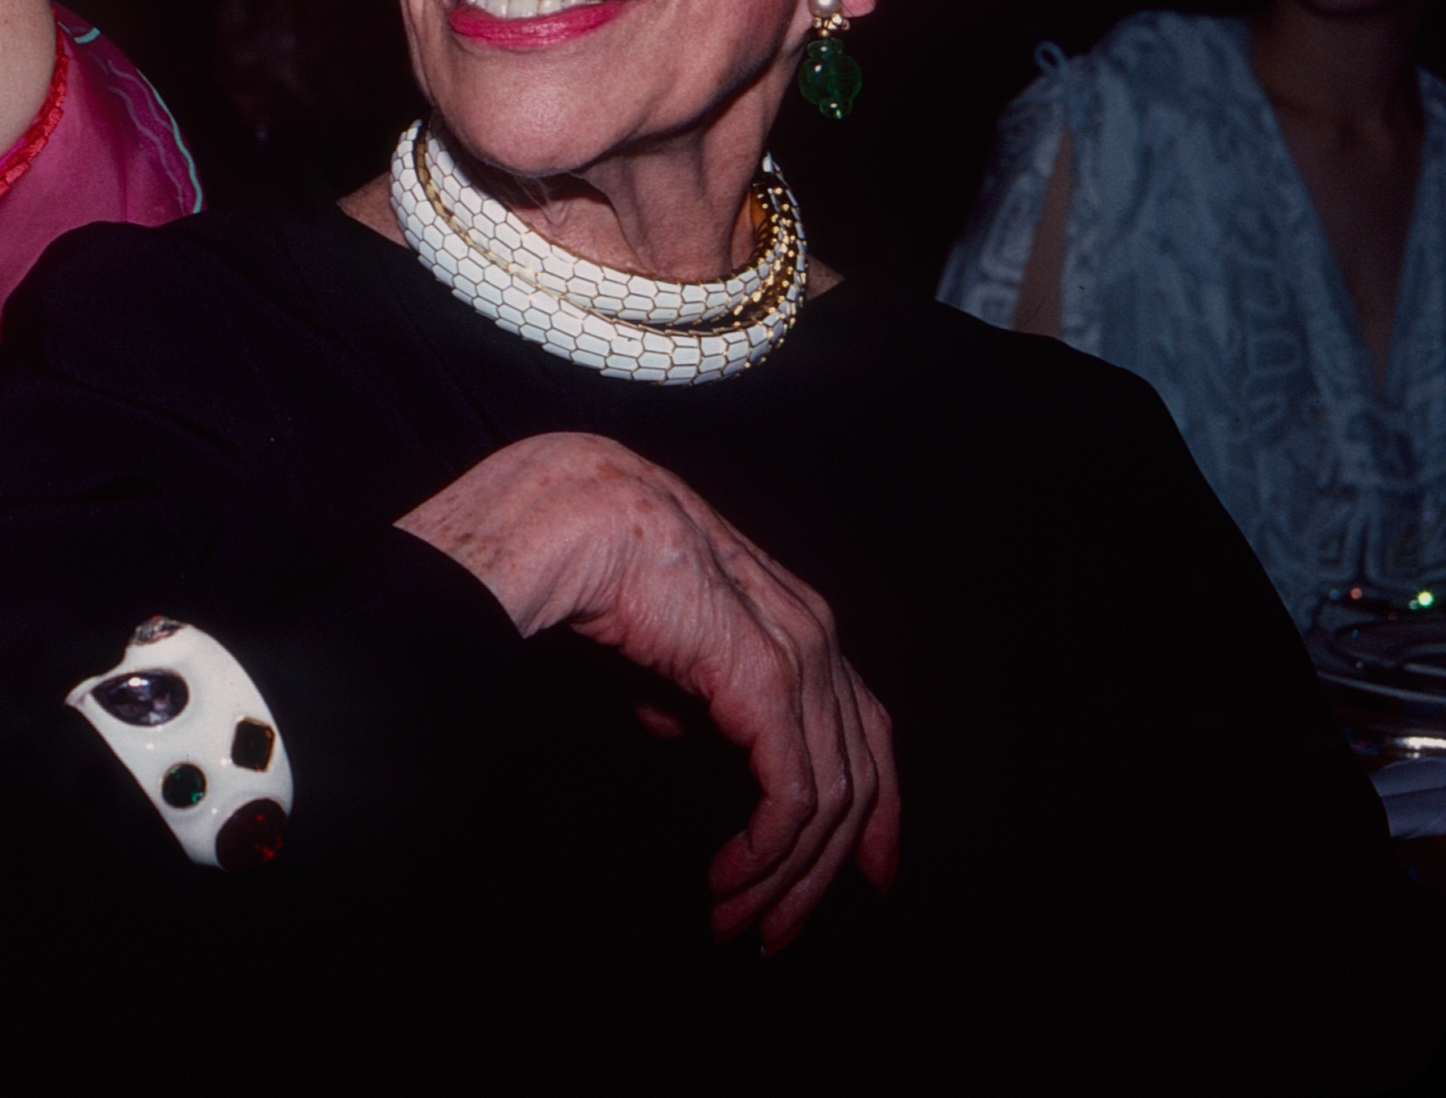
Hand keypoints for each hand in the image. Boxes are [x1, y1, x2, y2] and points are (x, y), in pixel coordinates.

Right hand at [398, 432, 900, 950]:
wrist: (570, 517)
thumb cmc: (596, 557)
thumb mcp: (654, 639)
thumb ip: (678, 685)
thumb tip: (678, 725)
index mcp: (796, 617)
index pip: (865, 728)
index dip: (874, 808)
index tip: (863, 876)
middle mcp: (817, 636)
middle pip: (862, 773)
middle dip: (830, 865)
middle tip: (784, 929)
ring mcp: (800, 654)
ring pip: (831, 796)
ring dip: (788, 875)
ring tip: (742, 919)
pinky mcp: (767, 678)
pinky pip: (793, 792)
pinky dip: (770, 849)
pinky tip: (733, 876)